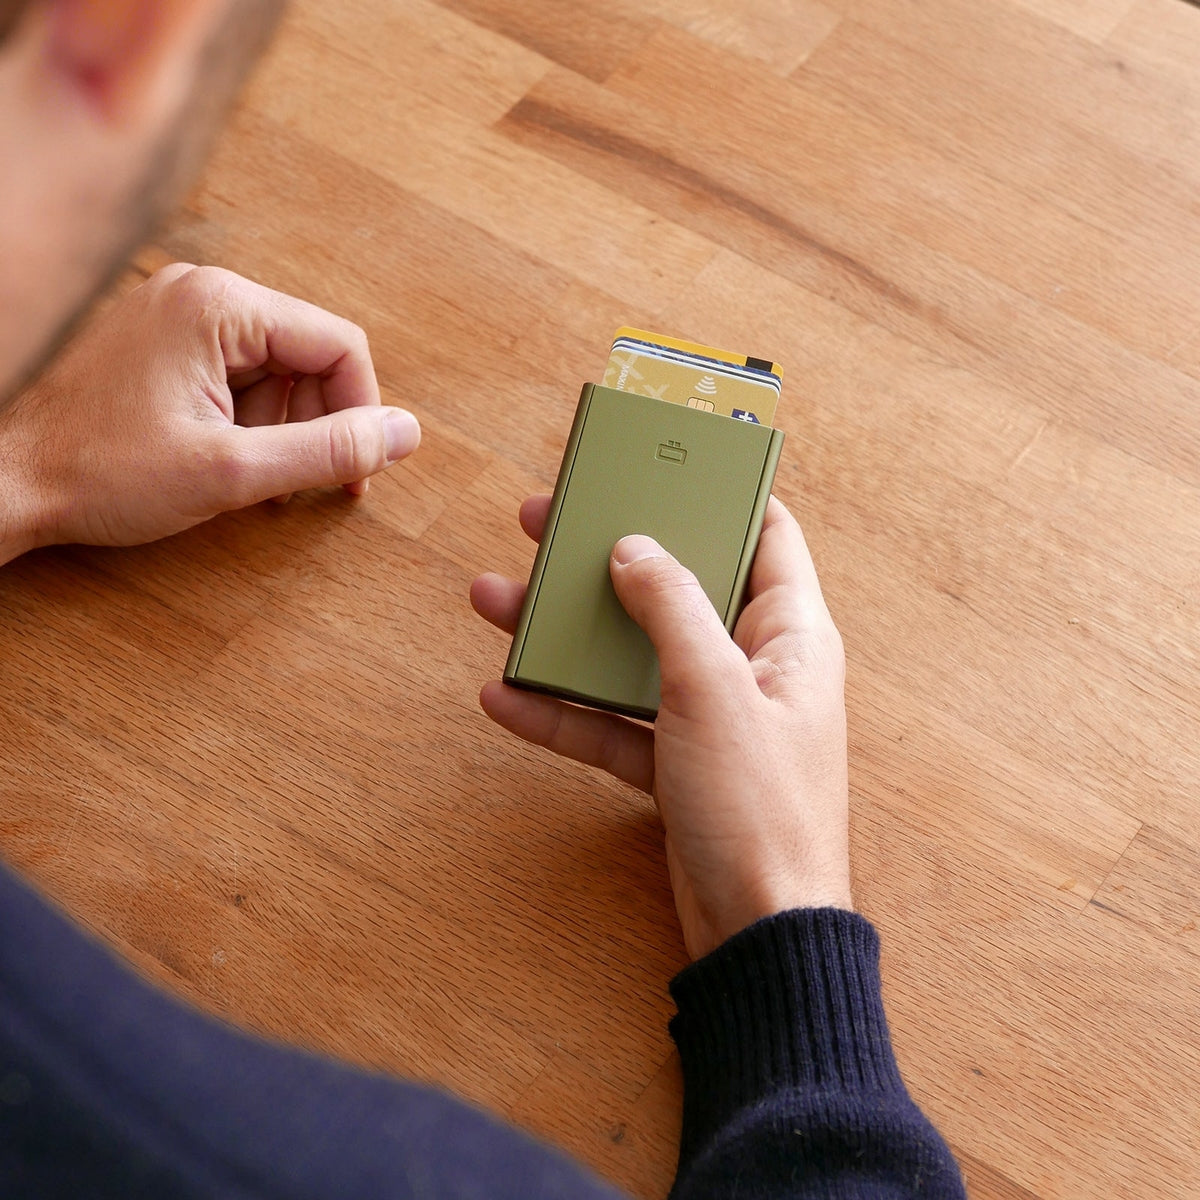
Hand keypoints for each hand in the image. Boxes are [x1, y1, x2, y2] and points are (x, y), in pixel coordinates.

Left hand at [0, 264, 419, 559]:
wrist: (7, 480)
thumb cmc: (99, 472)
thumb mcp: (232, 472)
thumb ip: (328, 451)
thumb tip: (405, 435)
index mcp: (220, 304)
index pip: (340, 345)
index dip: (361, 414)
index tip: (354, 474)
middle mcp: (201, 294)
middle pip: (310, 356)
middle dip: (312, 426)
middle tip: (288, 483)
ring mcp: (178, 315)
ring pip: (277, 371)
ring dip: (276, 430)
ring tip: (236, 473)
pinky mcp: (163, 343)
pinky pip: (237, 376)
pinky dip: (244, 423)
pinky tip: (215, 457)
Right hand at [471, 495, 851, 960]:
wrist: (760, 933)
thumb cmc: (761, 808)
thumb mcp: (713, 689)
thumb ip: (671, 608)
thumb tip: (636, 547)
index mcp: (791, 634)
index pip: (766, 534)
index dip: (721, 492)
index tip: (667, 460)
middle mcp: (753, 667)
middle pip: (677, 587)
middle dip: (612, 554)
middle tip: (549, 520)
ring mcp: (711, 717)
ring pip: (632, 655)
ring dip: (568, 633)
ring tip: (498, 598)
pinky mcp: (676, 765)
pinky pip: (614, 724)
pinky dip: (564, 712)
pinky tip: (505, 697)